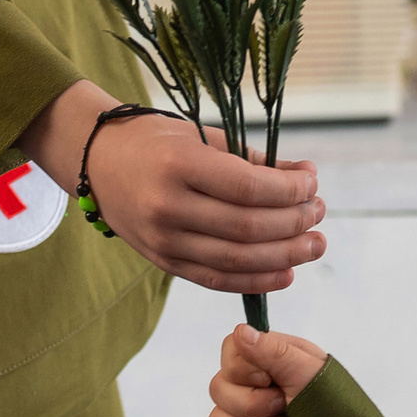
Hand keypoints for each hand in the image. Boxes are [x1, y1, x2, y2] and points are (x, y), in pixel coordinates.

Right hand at [21, 84, 323, 295]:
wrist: (96, 160)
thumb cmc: (155, 141)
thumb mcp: (203, 136)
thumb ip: (255, 160)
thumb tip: (307, 175)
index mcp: (179, 164)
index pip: (248, 187)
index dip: (290, 190)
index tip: (312, 183)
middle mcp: (168, 206)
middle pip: (247, 227)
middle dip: (294, 223)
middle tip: (319, 214)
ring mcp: (163, 240)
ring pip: (236, 260)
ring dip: (285, 256)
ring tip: (314, 245)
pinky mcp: (163, 261)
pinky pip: (216, 279)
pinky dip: (256, 280)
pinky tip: (286, 272)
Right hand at [210, 321, 330, 416]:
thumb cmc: (335, 404)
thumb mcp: (308, 372)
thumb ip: (273, 351)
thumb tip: (241, 330)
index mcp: (266, 358)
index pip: (229, 351)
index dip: (244, 370)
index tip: (270, 379)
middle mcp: (250, 384)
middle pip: (217, 390)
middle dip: (254, 407)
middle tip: (285, 408)